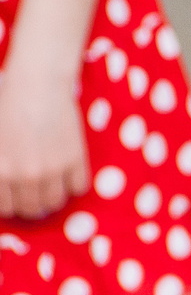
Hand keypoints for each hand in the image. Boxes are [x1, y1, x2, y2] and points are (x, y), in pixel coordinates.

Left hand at [0, 71, 87, 219]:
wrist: (37, 85)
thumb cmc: (7, 107)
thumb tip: (8, 180)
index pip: (6, 209)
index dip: (14, 205)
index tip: (19, 198)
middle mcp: (23, 176)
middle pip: (32, 209)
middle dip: (35, 206)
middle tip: (38, 194)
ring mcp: (51, 169)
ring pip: (56, 203)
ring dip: (55, 198)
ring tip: (55, 185)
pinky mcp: (74, 158)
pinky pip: (79, 187)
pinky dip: (75, 184)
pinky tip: (70, 173)